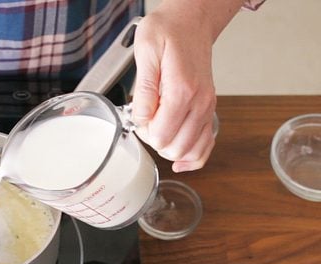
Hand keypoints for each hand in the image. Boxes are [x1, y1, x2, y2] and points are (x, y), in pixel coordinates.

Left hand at [132, 1, 240, 171]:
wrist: (191, 21)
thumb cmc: (168, 31)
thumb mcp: (146, 51)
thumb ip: (143, 89)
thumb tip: (140, 118)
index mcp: (182, 90)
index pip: (160, 136)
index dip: (143, 132)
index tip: (138, 115)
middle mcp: (200, 102)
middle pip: (175, 148)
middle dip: (155, 141)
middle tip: (146, 121)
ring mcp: (207, 107)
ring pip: (191, 151)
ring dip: (170, 148)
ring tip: (159, 130)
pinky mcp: (209, 110)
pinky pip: (206, 145)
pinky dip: (193, 156)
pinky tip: (178, 158)